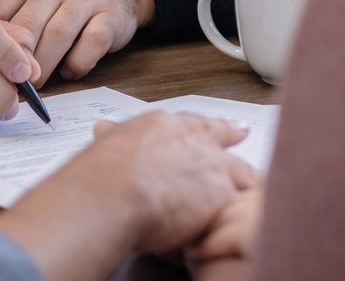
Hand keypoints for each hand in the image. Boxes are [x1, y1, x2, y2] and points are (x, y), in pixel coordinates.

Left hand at [0, 0, 154, 84]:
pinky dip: (78, 63)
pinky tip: (70, 72)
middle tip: (9, 86)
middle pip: (27, 26)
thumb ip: (9, 16)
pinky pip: (91, 43)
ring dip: (45, 66)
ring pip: (57, 35)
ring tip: (36, 85)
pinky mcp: (110, 15)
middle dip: (16, 61)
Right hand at [0, 112, 256, 280]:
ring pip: (240, 170)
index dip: (205, 126)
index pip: (190, 122)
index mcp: (160, 125)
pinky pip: (244, 201)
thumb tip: (102, 130)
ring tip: (246, 194)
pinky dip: (242, 212)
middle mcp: (189, 137)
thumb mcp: (104, 146)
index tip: (220, 126)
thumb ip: (112, 139)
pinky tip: (243, 222)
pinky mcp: (221, 191)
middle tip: (243, 134)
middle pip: (222, 136)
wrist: (112, 191)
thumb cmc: (98, 174)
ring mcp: (210, 163)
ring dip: (240, 182)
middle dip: (232, 138)